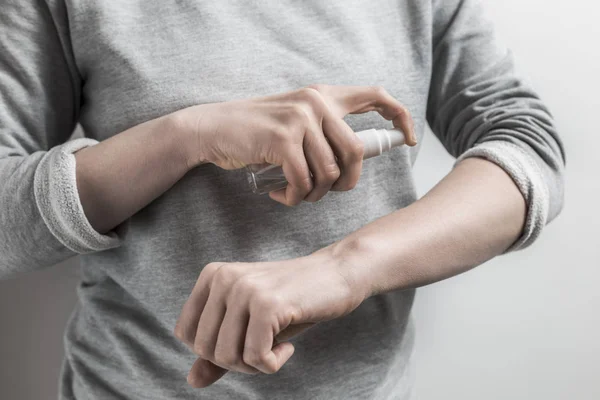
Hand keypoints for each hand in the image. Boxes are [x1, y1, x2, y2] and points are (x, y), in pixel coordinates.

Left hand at [173, 247, 367, 387]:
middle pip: (205, 349)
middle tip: (265, 349)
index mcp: (212, 275)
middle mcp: (223, 278)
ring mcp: (245, 289)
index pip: (185, 334)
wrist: (337, 274)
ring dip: (255, 366)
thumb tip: (192, 380)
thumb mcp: (251, 324)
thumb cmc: (292, 301)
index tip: (244, 342)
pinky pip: (256, 358)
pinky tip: (288, 346)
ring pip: (227, 357)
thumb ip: (220, 349)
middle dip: (236, 362)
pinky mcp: (268, 304)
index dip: (213, 351)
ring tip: (277, 347)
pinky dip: (273, 364)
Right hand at [178, 84, 415, 205]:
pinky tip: (282, 195)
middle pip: (356, 152)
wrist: (213, 129)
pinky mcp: (282, 139)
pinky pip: (305, 182)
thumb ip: (323, 130)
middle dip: (347, 183)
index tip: (409, 139)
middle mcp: (316, 102)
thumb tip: (353, 160)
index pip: (375, 96)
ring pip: (330, 173)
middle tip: (329, 193)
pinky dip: (296, 197)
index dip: (399, 117)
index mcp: (323, 95)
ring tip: (297, 193)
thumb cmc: (255, 132)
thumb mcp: (295, 120)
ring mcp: (300, 119)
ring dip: (315, 194)